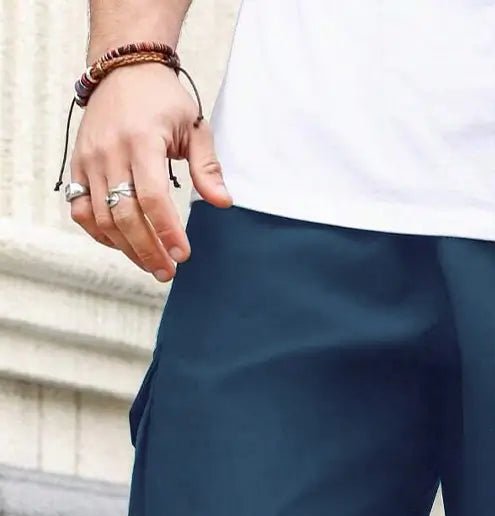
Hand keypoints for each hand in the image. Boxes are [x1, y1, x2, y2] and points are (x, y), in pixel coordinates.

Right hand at [69, 63, 231, 281]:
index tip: (183, 255)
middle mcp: (110, 151)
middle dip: (148, 250)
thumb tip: (223, 203)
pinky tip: (123, 244)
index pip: (152, 198)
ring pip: (102, 218)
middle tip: (168, 272)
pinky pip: (81, 210)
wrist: (124, 69)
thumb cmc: (164, 100)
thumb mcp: (194, 127)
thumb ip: (207, 168)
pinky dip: (100, 233)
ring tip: (151, 265)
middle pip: (125, 215)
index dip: (168, 231)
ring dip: (127, 249)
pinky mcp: (77, 165)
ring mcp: (88, 159)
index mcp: (142, 140)